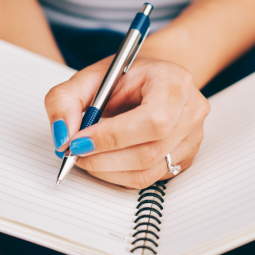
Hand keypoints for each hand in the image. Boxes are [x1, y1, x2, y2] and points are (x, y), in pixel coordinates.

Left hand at [44, 57, 209, 188]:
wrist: (154, 78)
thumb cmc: (128, 76)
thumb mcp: (91, 76)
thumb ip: (66, 100)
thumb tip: (62, 136)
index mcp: (174, 83)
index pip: (152, 120)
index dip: (112, 137)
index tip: (77, 142)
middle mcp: (191, 112)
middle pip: (149, 152)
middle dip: (103, 159)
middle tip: (75, 153)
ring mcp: (192, 138)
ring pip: (148, 172)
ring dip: (108, 171)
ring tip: (88, 156)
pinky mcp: (185, 158)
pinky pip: (150, 179)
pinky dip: (120, 175)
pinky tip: (107, 159)